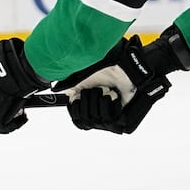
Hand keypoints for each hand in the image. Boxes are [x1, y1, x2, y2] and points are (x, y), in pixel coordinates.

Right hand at [57, 28, 189, 134]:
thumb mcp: (82, 78)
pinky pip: (110, 119)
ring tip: (107, 91)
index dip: (76, 110)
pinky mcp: (123, 120)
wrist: (127, 68)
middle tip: (97, 89)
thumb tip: (61, 97)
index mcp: (90, 108)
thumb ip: (70, 89)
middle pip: (84, 121)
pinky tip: (115, 96)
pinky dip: (110, 104)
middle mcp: (100, 116)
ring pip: (96, 121)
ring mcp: (112, 119)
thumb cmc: (107, 70)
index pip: (78, 121)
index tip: (77, 98)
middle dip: (88, 101)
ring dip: (99, 101)